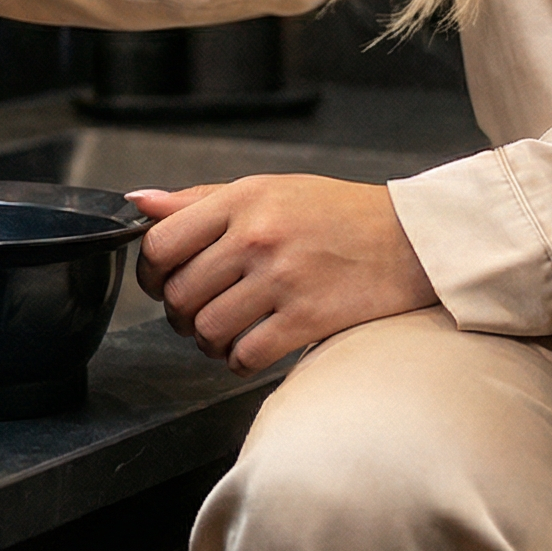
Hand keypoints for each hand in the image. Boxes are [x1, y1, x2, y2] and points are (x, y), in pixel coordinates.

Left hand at [129, 176, 439, 375]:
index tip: (162, 283)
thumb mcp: (270, 189)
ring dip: (206, 342)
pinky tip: (250, 350)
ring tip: (223, 334)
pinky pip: (244, 355)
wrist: (413, 241)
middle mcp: (258, 236)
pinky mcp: (307, 318)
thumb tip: (138, 203)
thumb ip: (201, 199)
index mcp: (244, 200)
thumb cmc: (339, 214)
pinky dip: (237, 361)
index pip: (160, 243)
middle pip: (179, 293)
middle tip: (197, 314)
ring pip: (207, 329)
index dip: (150, 273)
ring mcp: (282, 278)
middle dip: (179, 314)